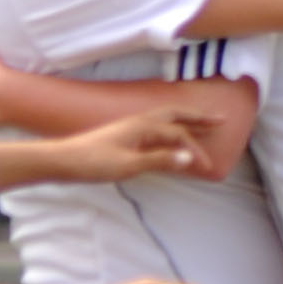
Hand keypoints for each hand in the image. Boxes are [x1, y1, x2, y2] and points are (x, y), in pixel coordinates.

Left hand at [57, 112, 228, 183]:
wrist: (63, 161)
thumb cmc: (93, 163)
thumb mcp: (128, 165)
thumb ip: (159, 160)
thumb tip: (188, 157)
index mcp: (143, 127)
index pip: (178, 135)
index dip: (195, 150)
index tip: (207, 168)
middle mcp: (139, 122)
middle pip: (175, 115)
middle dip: (198, 118)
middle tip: (219, 120)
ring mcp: (130, 128)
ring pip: (165, 119)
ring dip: (185, 120)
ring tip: (200, 124)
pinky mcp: (123, 136)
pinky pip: (155, 127)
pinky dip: (170, 129)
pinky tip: (169, 138)